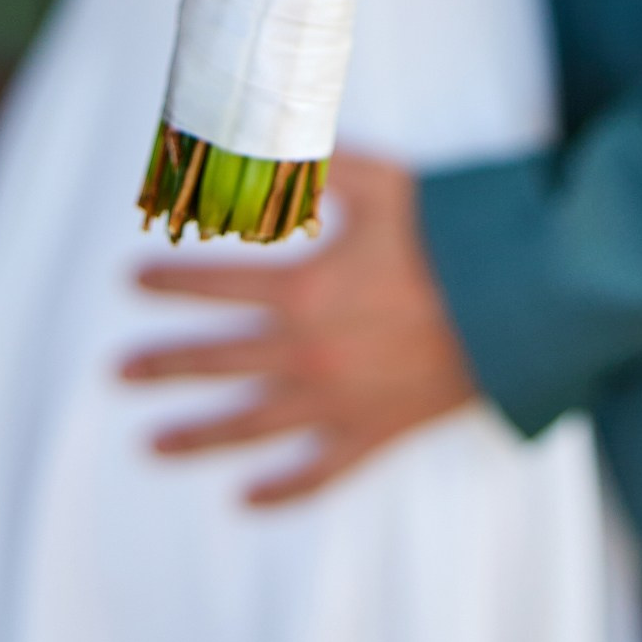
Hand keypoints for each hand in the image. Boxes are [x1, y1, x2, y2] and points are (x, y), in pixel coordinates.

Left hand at [122, 153, 477, 503]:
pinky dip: (281, 490)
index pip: (215, 286)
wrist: (522, 300)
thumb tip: (259, 143)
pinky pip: (318, 473)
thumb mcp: (378, 183)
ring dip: (198, 435)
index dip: (170, 282)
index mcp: (304, 290)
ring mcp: (339, 400)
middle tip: (119, 371)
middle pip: (217, 362)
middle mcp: (309, 353)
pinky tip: (247, 498)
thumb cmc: (452, 234)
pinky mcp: (375, 432)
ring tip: (153, 443)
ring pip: (251, 427)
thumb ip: (313, 165)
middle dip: (164, 364)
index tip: (132, 281)